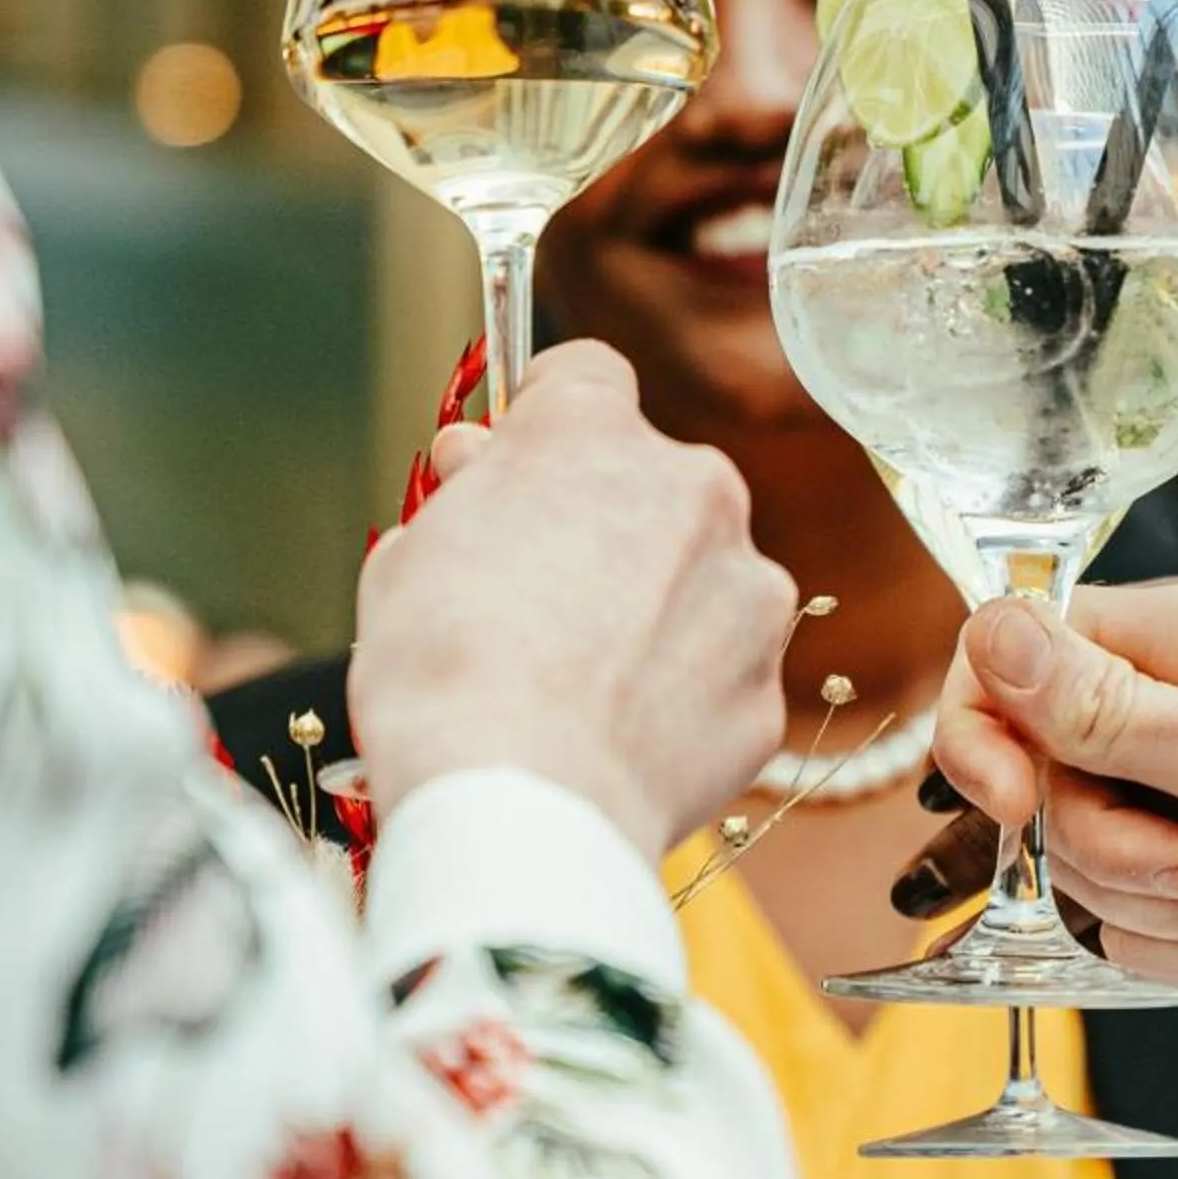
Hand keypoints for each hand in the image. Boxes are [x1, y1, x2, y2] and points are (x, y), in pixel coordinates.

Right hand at [350, 342, 797, 859]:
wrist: (521, 805)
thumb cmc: (443, 673)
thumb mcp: (411, 553)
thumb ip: (469, 492)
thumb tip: (487, 468)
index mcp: (592, 432)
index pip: (584, 374)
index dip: (543, 418)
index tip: (516, 462)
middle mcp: (691, 485)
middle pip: (651, 480)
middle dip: (604, 522)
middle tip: (536, 596)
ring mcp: (746, 586)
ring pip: (700, 574)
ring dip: (655, 607)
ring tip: (579, 683)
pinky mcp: (766, 682)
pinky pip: (722, 669)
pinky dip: (681, 693)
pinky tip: (618, 735)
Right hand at [927, 575, 1177, 1045]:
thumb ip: (1099, 708)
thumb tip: (990, 631)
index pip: (1015, 654)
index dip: (989, 733)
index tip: (1014, 807)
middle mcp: (1176, 706)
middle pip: (1040, 778)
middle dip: (1111, 847)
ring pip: (1082, 864)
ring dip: (1163, 906)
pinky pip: (1132, 924)